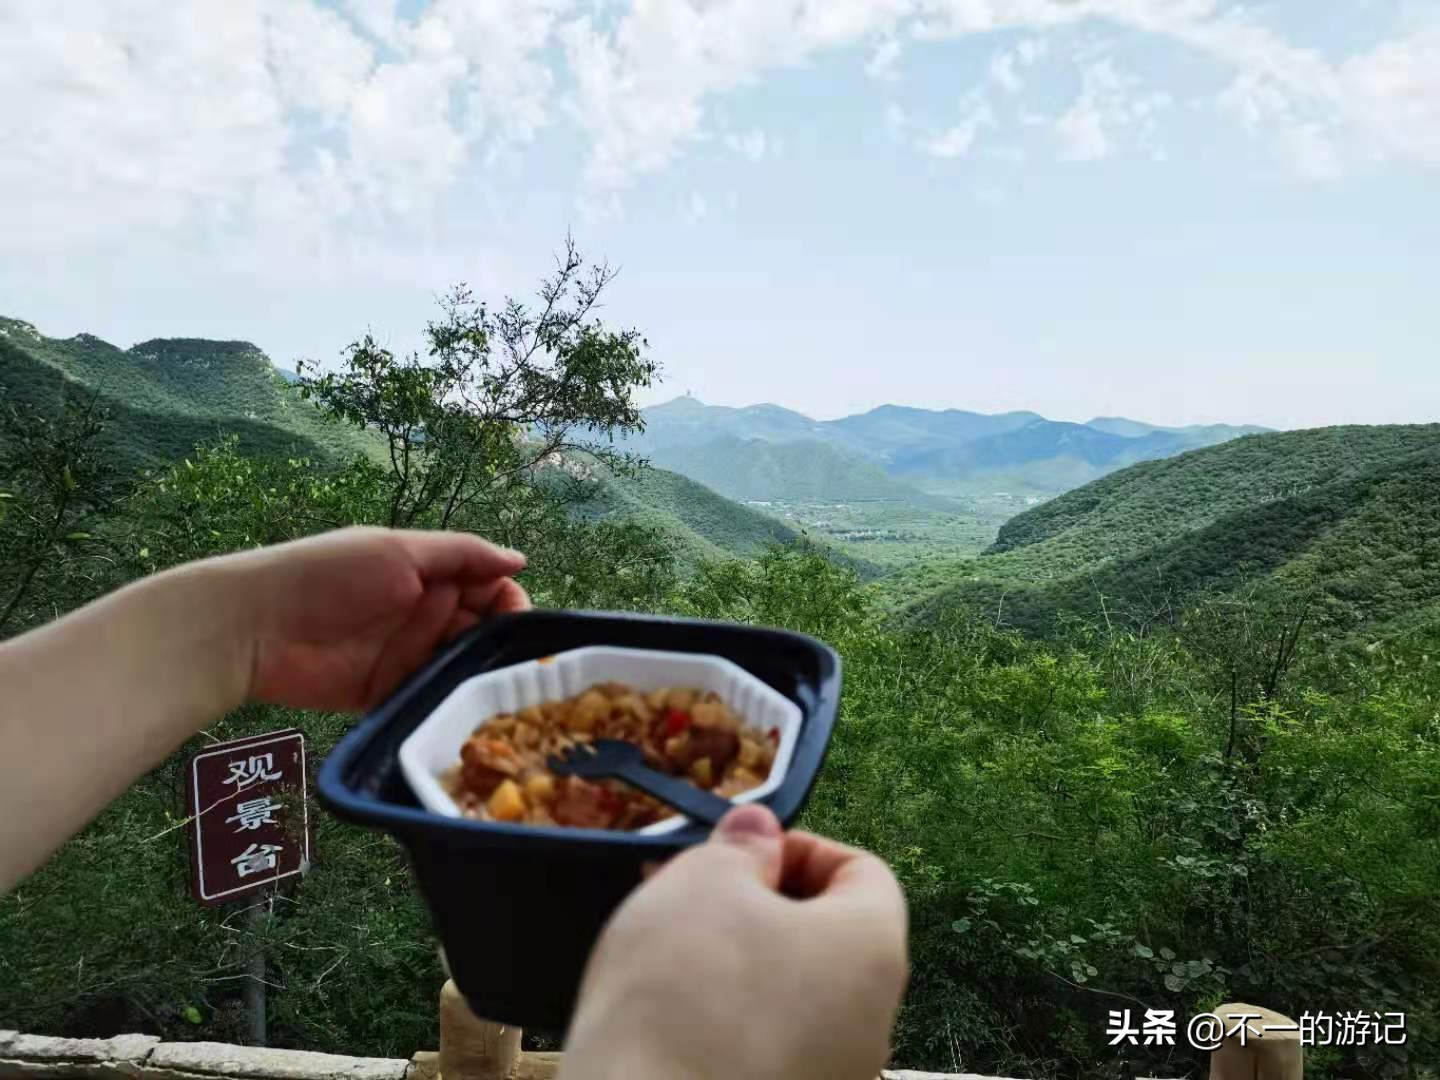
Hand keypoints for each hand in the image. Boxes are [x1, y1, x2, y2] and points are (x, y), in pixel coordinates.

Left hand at [217, 526, 528, 710]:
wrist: (254, 627)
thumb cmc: (327, 574)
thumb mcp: (399, 551)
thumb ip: (463, 554)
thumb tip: (520, 558)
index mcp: (427, 574)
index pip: (490, 587)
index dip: (511, 603)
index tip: (522, 623)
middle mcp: (422, 614)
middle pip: (482, 629)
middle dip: (501, 643)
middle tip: (515, 663)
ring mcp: (406, 656)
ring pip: (461, 666)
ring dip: (478, 674)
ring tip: (495, 688)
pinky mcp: (388, 694)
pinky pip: (430, 698)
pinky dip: (449, 701)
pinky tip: (468, 709)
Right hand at [560, 806, 908, 1079]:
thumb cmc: (682, 999)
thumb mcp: (703, 884)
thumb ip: (740, 847)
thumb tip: (759, 830)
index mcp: (873, 951)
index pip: (864, 871)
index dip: (797, 848)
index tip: (737, 854)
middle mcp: (873, 1025)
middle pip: (827, 937)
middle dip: (756, 905)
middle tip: (687, 895)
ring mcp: (834, 1079)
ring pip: (793, 997)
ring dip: (737, 965)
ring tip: (664, 956)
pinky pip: (768, 1050)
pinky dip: (727, 1024)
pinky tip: (669, 1020)